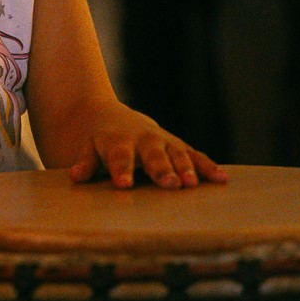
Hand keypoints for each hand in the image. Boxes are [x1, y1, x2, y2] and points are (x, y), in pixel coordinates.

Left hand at [66, 103, 226, 190]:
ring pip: (177, 154)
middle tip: (170, 184)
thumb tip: (76, 176)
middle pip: (153, 155)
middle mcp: (144, 140)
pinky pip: (195, 156)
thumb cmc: (97, 141)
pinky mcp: (178, 146)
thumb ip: (84, 161)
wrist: (108, 115)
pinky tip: (222, 179)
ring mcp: (164, 142)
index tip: (124, 185)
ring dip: (186, 168)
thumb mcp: (85, 147)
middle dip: (162, 169)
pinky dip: (208, 166)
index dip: (122, 170)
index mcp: (118, 142)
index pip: (119, 157)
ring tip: (193, 184)